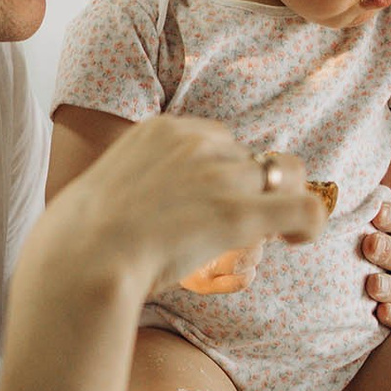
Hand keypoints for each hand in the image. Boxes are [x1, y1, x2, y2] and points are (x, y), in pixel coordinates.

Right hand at [39, 118, 326, 299]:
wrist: (82, 259)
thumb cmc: (82, 240)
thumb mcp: (105, 188)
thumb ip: (136, 183)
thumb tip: (145, 208)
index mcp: (162, 130)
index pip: (217, 140)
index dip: (222, 174)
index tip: (210, 204)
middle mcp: (196, 142)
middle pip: (247, 160)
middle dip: (245, 191)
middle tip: (226, 228)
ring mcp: (220, 176)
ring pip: (277, 180)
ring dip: (272, 207)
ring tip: (264, 236)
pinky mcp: (240, 213)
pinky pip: (304, 208)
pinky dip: (309, 223)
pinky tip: (297, 240)